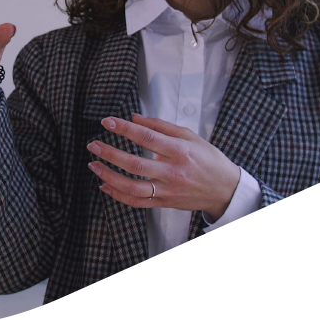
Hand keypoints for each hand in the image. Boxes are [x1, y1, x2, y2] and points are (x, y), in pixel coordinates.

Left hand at [87, 113, 240, 219]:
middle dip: (111, 154)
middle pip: (136, 164)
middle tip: (93, 144)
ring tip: (94, 165)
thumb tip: (135, 117)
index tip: (108, 122)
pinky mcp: (165, 203)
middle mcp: (173, 172)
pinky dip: (119, 195)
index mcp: (180, 151)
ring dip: (110, 177)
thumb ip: (161, 126)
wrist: (225, 189)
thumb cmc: (208, 159)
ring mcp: (168, 190)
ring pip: (133, 187)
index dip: (126, 129)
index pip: (147, 138)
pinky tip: (105, 185)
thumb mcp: (189, 136)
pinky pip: (138, 202)